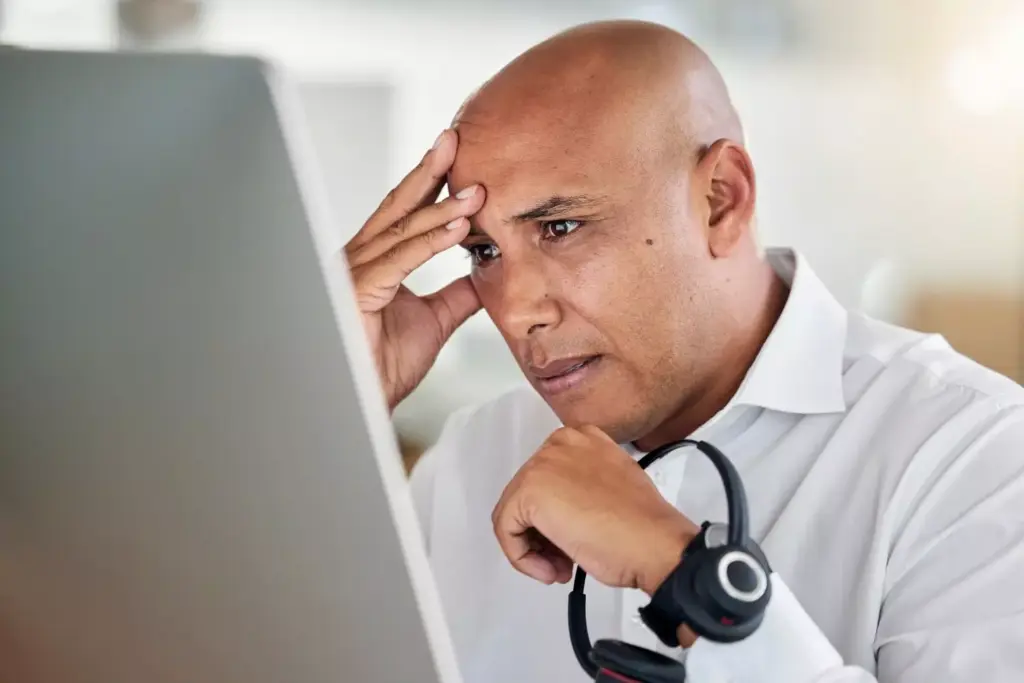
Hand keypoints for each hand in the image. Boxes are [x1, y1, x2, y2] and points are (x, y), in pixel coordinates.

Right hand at [344, 129, 485, 410]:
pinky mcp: (356, 291)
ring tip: (477, 190)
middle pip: (398, 205)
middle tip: (456, 138)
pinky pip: (400, 260)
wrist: (363, 404)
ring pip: (403, 229)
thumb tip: (484, 275)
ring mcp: (354, 272)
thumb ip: (457, 295)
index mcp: (375, 261)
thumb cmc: (384, 365)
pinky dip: (431, 242)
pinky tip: (459, 227)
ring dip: (442, 207)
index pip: (406, 213)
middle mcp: (360, 258)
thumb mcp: (435, 321)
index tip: (461, 157)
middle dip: (429, 170)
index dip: (432, 183)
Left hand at [491, 425, 698, 595]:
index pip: (548, 480)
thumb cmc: (642, 525)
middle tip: (564, 562)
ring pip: (514, 513)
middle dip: (543, 535)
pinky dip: (522, 557)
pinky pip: (506, 529)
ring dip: (535, 548)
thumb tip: (564, 508)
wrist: (654, 542)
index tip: (572, 538)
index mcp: (581, 438)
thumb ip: (583, 484)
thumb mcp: (611, 485)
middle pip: (529, 497)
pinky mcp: (529, 492)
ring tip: (561, 570)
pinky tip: (553, 570)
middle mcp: (559, 443)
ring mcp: (542, 465)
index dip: (556, 517)